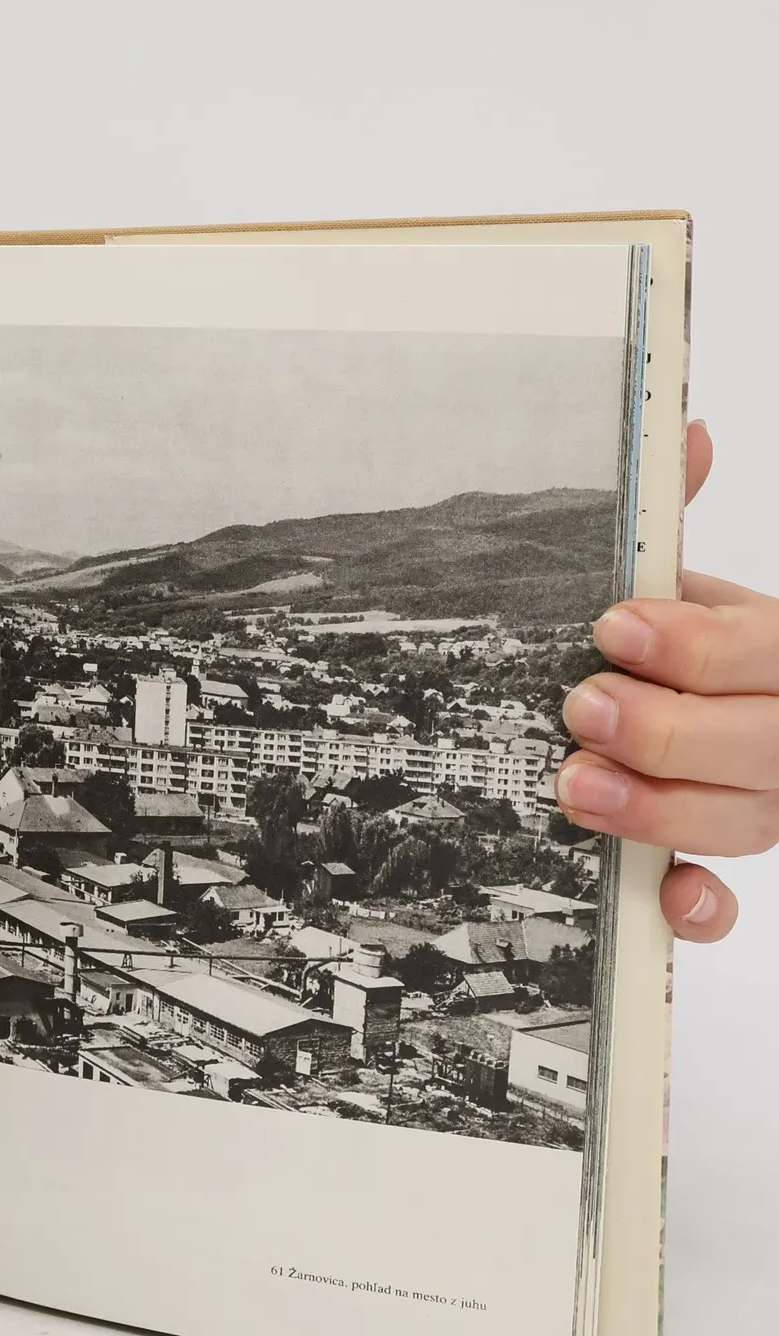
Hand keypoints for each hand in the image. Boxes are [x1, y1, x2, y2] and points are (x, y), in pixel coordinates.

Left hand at [558, 422, 769, 942]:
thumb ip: (668, 516)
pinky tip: (669, 899)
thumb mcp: (679, 576)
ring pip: (748, 820)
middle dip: (672, 729)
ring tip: (576, 785)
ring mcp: (769, 799)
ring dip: (664, 811)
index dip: (701, 644)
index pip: (773, 650)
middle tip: (584, 707)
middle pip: (769, 744)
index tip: (614, 626)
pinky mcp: (724, 856)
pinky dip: (701, 905)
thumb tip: (683, 430)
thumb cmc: (679, 639)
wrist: (695, 698)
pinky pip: (730, 900)